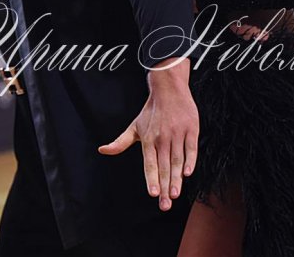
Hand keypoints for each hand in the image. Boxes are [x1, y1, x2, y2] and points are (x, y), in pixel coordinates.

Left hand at [98, 58, 197, 211]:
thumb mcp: (134, 127)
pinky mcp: (191, 130)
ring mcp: (177, 134)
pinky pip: (191, 149)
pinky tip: (188, 174)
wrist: (168, 89)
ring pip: (177, 161)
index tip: (153, 194)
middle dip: (165, 187)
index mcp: (148, 139)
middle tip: (166, 205)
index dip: (152, 179)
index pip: (150, 164)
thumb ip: (120, 142)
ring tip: (175, 194)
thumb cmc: (151, 111)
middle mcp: (162, 138)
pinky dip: (190, 161)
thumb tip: (102, 150)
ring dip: (177, 179)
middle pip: (164, 167)